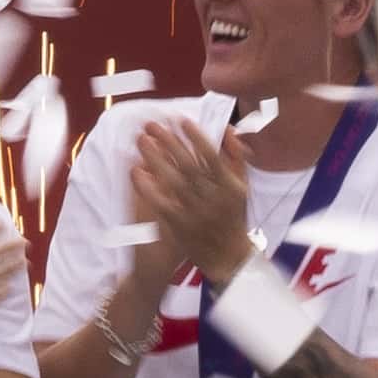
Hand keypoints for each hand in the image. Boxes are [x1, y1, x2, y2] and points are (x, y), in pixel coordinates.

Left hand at [124, 110, 251, 293]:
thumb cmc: (234, 218)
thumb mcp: (242, 188)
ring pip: (172, 180)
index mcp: (229, 186)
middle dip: (169, 141)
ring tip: (141, 140)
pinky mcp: (180, 225)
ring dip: (155, 158)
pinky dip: (148, 186)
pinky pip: (160, 202)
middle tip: (152, 124)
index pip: (211, 155)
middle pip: (188, 163)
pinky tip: (136, 171)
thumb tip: (229, 129)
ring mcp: (196, 212)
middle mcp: (214, 198)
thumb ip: (236, 158)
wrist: (228, 257)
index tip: (180, 120)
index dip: (195, 136)